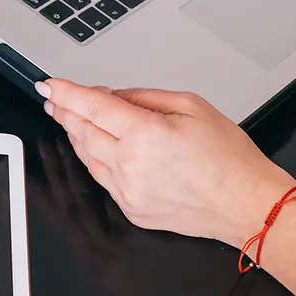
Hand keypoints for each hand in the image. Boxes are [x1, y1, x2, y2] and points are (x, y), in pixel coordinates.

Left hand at [41, 79, 295, 244]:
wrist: (246, 204)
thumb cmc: (228, 158)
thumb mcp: (191, 106)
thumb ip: (144, 98)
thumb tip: (112, 97)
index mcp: (144, 134)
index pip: (91, 106)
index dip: (65, 93)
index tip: (49, 85)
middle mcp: (130, 165)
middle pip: (82, 132)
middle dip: (64, 112)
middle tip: (54, 99)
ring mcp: (128, 192)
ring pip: (87, 157)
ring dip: (76, 135)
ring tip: (70, 118)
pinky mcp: (132, 210)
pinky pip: (102, 180)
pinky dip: (94, 160)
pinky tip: (95, 148)